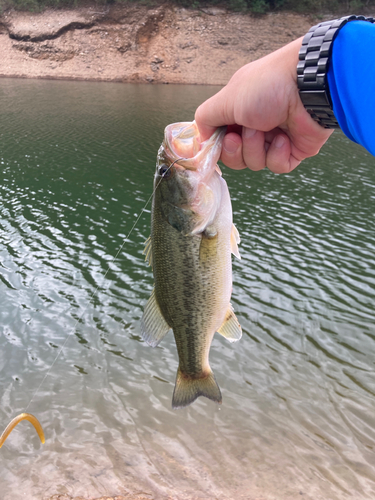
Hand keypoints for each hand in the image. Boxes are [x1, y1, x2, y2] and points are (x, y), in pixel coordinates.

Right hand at [195, 38, 332, 173]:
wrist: (309, 87)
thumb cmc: (267, 86)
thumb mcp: (226, 99)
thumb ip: (206, 118)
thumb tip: (201, 138)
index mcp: (238, 112)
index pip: (220, 139)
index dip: (217, 146)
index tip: (215, 144)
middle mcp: (255, 125)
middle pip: (234, 157)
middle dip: (235, 150)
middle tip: (240, 136)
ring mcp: (274, 139)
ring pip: (254, 163)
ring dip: (257, 148)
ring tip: (268, 129)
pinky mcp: (294, 151)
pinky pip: (277, 166)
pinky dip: (277, 154)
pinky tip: (284, 137)